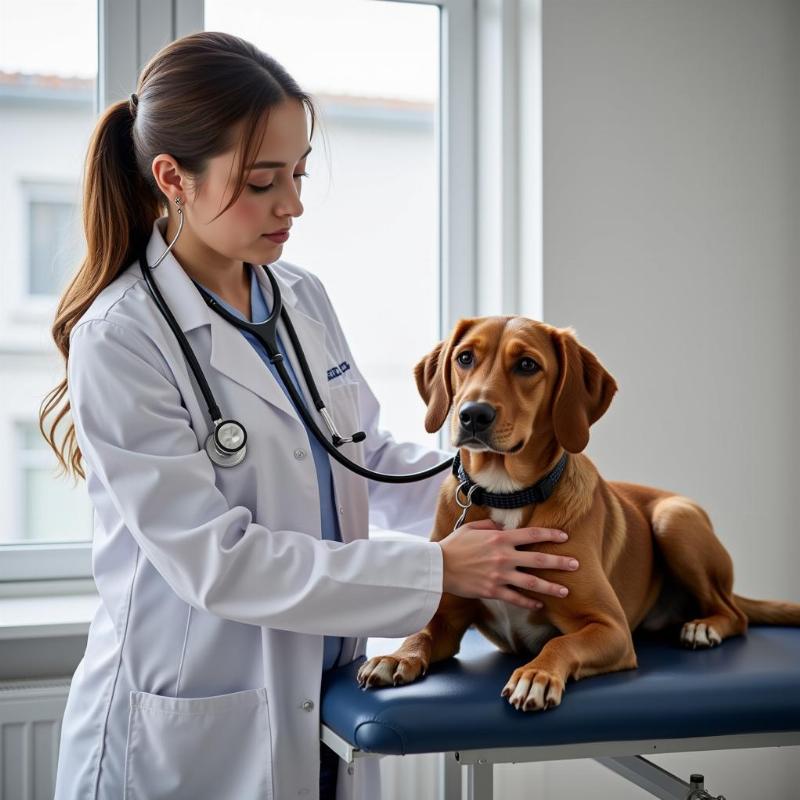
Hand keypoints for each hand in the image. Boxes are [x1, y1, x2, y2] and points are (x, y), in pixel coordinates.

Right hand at [438, 518, 578, 609]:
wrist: (438, 567)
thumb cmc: (454, 545)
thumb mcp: (472, 528)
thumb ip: (491, 527)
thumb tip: (503, 528)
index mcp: (500, 539)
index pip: (532, 535)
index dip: (550, 534)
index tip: (564, 536)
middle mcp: (504, 556)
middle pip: (539, 559)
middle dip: (560, 562)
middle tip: (576, 564)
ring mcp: (499, 575)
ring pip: (532, 582)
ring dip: (551, 587)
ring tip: (566, 591)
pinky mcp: (493, 591)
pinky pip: (516, 598)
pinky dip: (529, 602)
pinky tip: (540, 605)